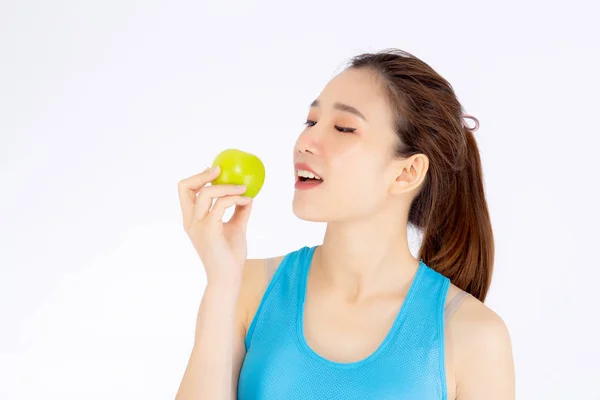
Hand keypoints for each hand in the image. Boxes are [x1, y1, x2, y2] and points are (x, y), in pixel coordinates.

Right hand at [178, 166, 253, 283]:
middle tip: (221, 170)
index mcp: (192, 220)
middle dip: (203, 175)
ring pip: (206, 193)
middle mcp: (191, 221)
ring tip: (243, 189)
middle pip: (185, 187)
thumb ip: (239, 212)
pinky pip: (222, 205)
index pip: (185, 192)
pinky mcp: (210, 231)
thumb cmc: (230, 256)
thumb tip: (248, 196)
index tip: (215, 171)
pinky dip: (236, 199)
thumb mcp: (236, 228)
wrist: (229, 278)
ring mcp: (198, 226)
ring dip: (227, 187)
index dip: (198, 177)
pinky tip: (248, 201)